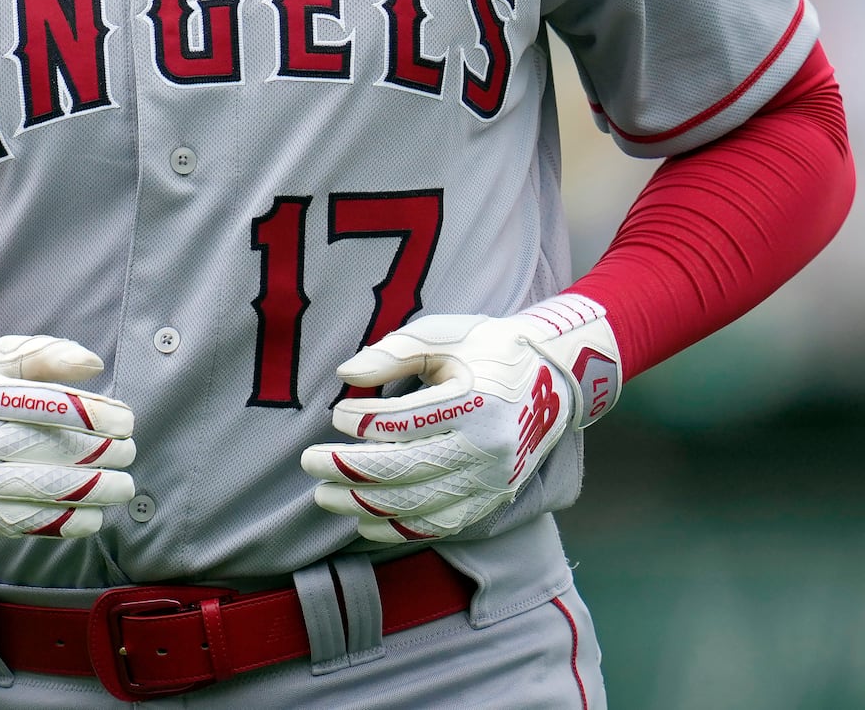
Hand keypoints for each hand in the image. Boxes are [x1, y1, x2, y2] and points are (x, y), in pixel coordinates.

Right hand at [0, 334, 135, 551]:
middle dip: (105, 454)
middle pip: (58, 450)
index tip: (125, 420)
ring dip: (95, 492)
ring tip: (122, 487)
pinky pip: (28, 523)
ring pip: (48, 490)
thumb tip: (92, 364)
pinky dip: (67, 523)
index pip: (57, 407)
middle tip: (130, 452)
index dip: (100, 416)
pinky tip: (94, 519)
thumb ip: (40, 355)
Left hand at [300, 295, 619, 543]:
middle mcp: (486, 448)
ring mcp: (491, 480)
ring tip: (324, 497)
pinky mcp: (492, 499)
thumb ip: (395, 350)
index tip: (336, 415)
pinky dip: (398, 529)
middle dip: (349, 471)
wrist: (555, 379)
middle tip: (309, 463)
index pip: (404, 422)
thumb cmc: (490, 349)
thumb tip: (346, 374)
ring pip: (418, 505)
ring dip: (364, 506)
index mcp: (475, 401)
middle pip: (404, 470)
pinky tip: (364, 521)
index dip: (362, 423)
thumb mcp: (446, 334)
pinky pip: (439, 525)